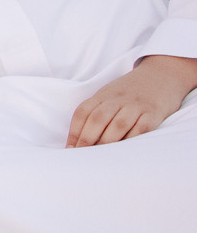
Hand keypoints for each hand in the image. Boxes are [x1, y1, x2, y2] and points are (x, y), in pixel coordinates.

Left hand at [68, 54, 196, 146]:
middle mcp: (118, 99)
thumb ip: (96, 111)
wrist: (163, 74)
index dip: (74, 132)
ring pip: (118, 125)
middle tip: (83, 156)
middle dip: (87, 139)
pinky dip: (131, 141)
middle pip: (98, 119)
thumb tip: (79, 139)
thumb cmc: (131, 91)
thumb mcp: (110, 94)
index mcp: (103, 94)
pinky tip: (124, 151)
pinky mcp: (154, 113)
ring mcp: (136, 105)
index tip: (69, 149)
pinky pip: (141, 129)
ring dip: (107, 143)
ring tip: (100, 158)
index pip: (83, 112)